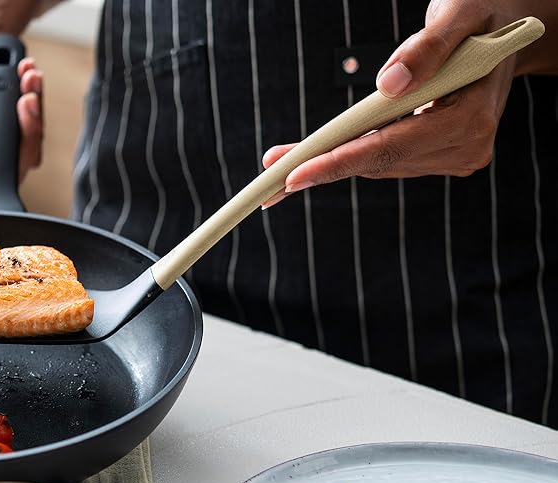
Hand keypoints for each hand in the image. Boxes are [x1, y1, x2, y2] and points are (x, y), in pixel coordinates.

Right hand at [0, 17, 43, 185]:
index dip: (0, 156)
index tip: (15, 118)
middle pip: (5, 165)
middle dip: (25, 129)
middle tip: (26, 96)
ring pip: (24, 147)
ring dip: (33, 112)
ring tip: (27, 78)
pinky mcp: (6, 130)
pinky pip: (30, 129)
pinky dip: (35, 103)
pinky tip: (28, 79)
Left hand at [260, 0, 551, 207]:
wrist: (503, 28)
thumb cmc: (480, 13)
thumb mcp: (458, 14)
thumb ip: (427, 48)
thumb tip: (387, 85)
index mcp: (471, 116)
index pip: (393, 146)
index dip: (340, 161)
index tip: (296, 175)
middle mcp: (467, 146)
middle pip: (380, 163)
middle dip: (321, 167)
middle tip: (269, 175)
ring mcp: (456, 156)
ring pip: (379, 165)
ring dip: (330, 164)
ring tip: (283, 163)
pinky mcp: (443, 156)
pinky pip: (387, 158)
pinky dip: (351, 155)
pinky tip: (319, 155)